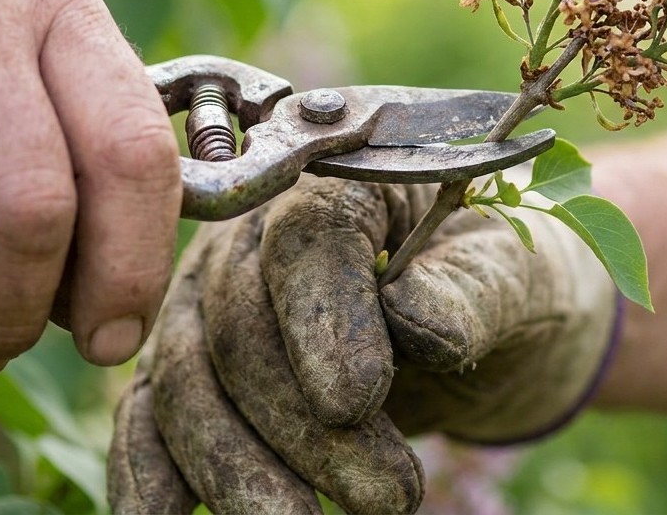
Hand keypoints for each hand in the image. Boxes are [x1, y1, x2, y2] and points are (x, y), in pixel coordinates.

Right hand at [108, 176, 619, 513]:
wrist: (493, 323)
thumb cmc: (506, 285)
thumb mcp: (515, 280)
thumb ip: (470, 291)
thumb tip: (414, 316)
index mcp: (343, 183)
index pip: (309, 241)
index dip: (324, 322)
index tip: (356, 401)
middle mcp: (256, 232)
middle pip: (241, 325)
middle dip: (301, 426)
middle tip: (388, 499)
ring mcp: (212, 298)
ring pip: (186, 381)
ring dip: (235, 469)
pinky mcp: (195, 366)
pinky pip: (151, 416)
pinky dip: (150, 475)